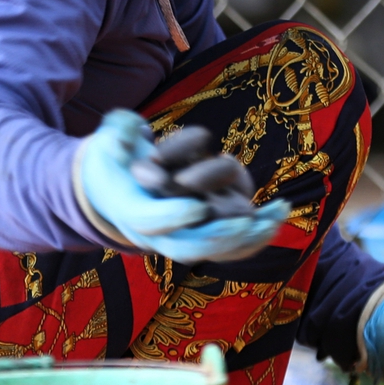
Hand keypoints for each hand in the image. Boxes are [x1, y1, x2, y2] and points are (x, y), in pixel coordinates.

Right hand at [75, 111, 287, 261]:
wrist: (112, 186)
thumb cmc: (114, 158)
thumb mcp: (109, 138)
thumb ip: (117, 131)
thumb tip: (125, 141)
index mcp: (129, 209)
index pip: (150, 221)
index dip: (174, 216)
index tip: (200, 205)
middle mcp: (152, 235)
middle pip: (185, 248)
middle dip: (218, 237)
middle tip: (248, 222)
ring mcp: (174, 240)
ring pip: (211, 252)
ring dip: (245, 240)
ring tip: (274, 218)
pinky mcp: (194, 239)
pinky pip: (225, 248)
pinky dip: (252, 239)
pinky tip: (275, 220)